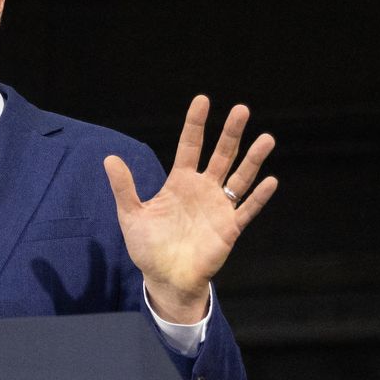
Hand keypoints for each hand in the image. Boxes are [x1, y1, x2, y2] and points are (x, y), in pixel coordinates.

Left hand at [104, 95, 277, 322]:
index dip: (195, 124)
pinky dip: (259, 197)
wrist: (165, 278)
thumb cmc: (148, 247)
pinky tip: (270, 181)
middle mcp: (203, 189)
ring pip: (239, 178)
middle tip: (241, 109)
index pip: (189, 146)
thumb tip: (109, 158)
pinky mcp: (229, 228)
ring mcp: (218, 207)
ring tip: (266, 138)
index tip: (203, 100)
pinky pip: (247, 210)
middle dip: (230, 133)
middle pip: (220, 155)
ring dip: (252, 159)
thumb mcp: (132, 215)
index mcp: (180, 182)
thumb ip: (124, 188)